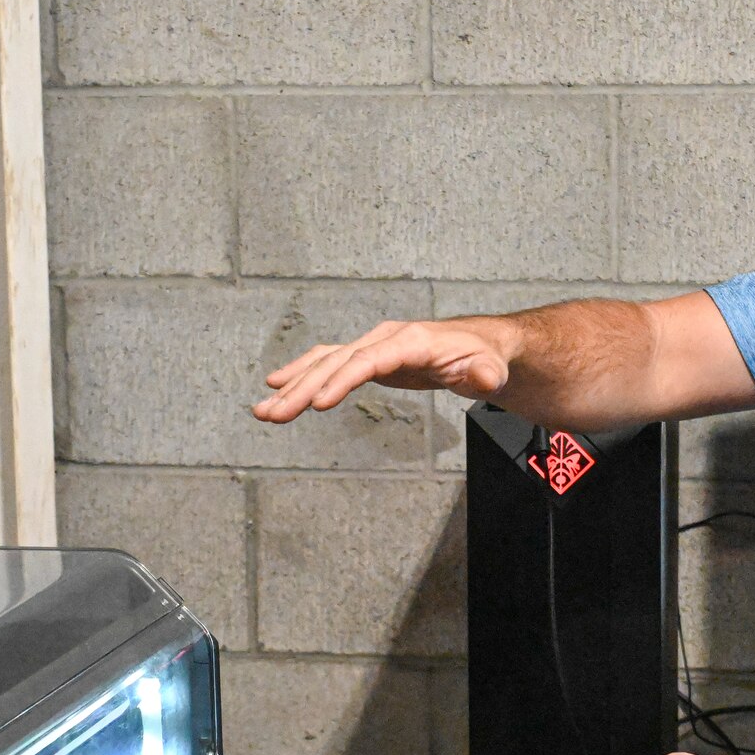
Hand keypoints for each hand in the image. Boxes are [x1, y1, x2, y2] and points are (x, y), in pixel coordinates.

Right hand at [253, 318, 514, 422]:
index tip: (316, 404)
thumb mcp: (491, 368)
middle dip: (302, 389)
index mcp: (408, 341)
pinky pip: (330, 364)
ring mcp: (373, 346)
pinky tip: (279, 389)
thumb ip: (485, 375)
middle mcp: (384, 339)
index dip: (341, 381)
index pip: (367, 361)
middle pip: (336, 363)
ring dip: (293, 386)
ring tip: (264, 411)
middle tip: (272, 415)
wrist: (480, 346)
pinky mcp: (368, 357)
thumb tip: (485, 378)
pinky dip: (303, 374)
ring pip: (325, 363)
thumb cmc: (484, 358)